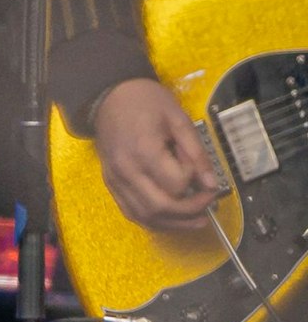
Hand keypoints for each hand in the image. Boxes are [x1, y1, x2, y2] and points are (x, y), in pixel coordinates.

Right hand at [90, 78, 224, 231]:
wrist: (110, 98)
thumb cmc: (147, 103)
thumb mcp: (179, 119)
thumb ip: (196, 152)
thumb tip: (212, 184)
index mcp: (144, 151)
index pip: (176, 183)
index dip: (195, 180)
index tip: (201, 169)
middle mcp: (126, 171)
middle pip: (161, 206)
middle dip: (190, 210)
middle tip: (209, 204)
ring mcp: (116, 180)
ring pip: (145, 216)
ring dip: (173, 223)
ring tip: (196, 221)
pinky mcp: (111, 184)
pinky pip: (131, 212)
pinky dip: (153, 220)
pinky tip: (171, 219)